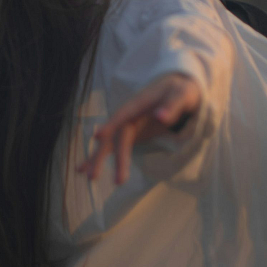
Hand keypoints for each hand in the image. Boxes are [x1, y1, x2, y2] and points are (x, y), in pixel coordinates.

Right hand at [76, 72, 201, 185]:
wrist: (176, 90)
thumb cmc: (180, 92)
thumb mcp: (182, 94)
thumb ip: (172, 105)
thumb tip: (160, 117)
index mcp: (140, 102)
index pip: (124, 114)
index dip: (111, 124)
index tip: (98, 136)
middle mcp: (129, 114)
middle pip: (115, 134)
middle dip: (104, 154)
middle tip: (95, 175)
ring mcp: (127, 124)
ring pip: (110, 142)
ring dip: (98, 158)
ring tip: (88, 177)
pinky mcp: (130, 133)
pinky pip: (113, 146)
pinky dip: (99, 156)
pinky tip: (85, 169)